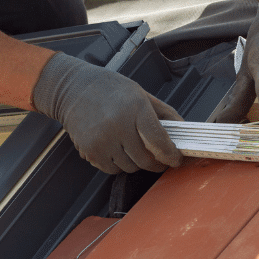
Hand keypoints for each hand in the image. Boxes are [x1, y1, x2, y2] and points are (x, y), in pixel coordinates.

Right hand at [32, 51, 182, 172]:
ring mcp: (102, 140)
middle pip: (145, 160)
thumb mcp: (141, 94)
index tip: (176, 159)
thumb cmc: (110, 90)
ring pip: (130, 167)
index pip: (158, 140)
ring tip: (132, 147)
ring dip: (135, 163)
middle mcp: (118, 125)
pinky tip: (116, 149)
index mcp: (135, 107)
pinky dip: (118, 164)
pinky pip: (112, 169)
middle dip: (156, 163)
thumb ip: (164, 114)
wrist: (73, 89)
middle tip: (159, 160)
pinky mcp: (90, 151)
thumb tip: (185, 132)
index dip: (170, 155)